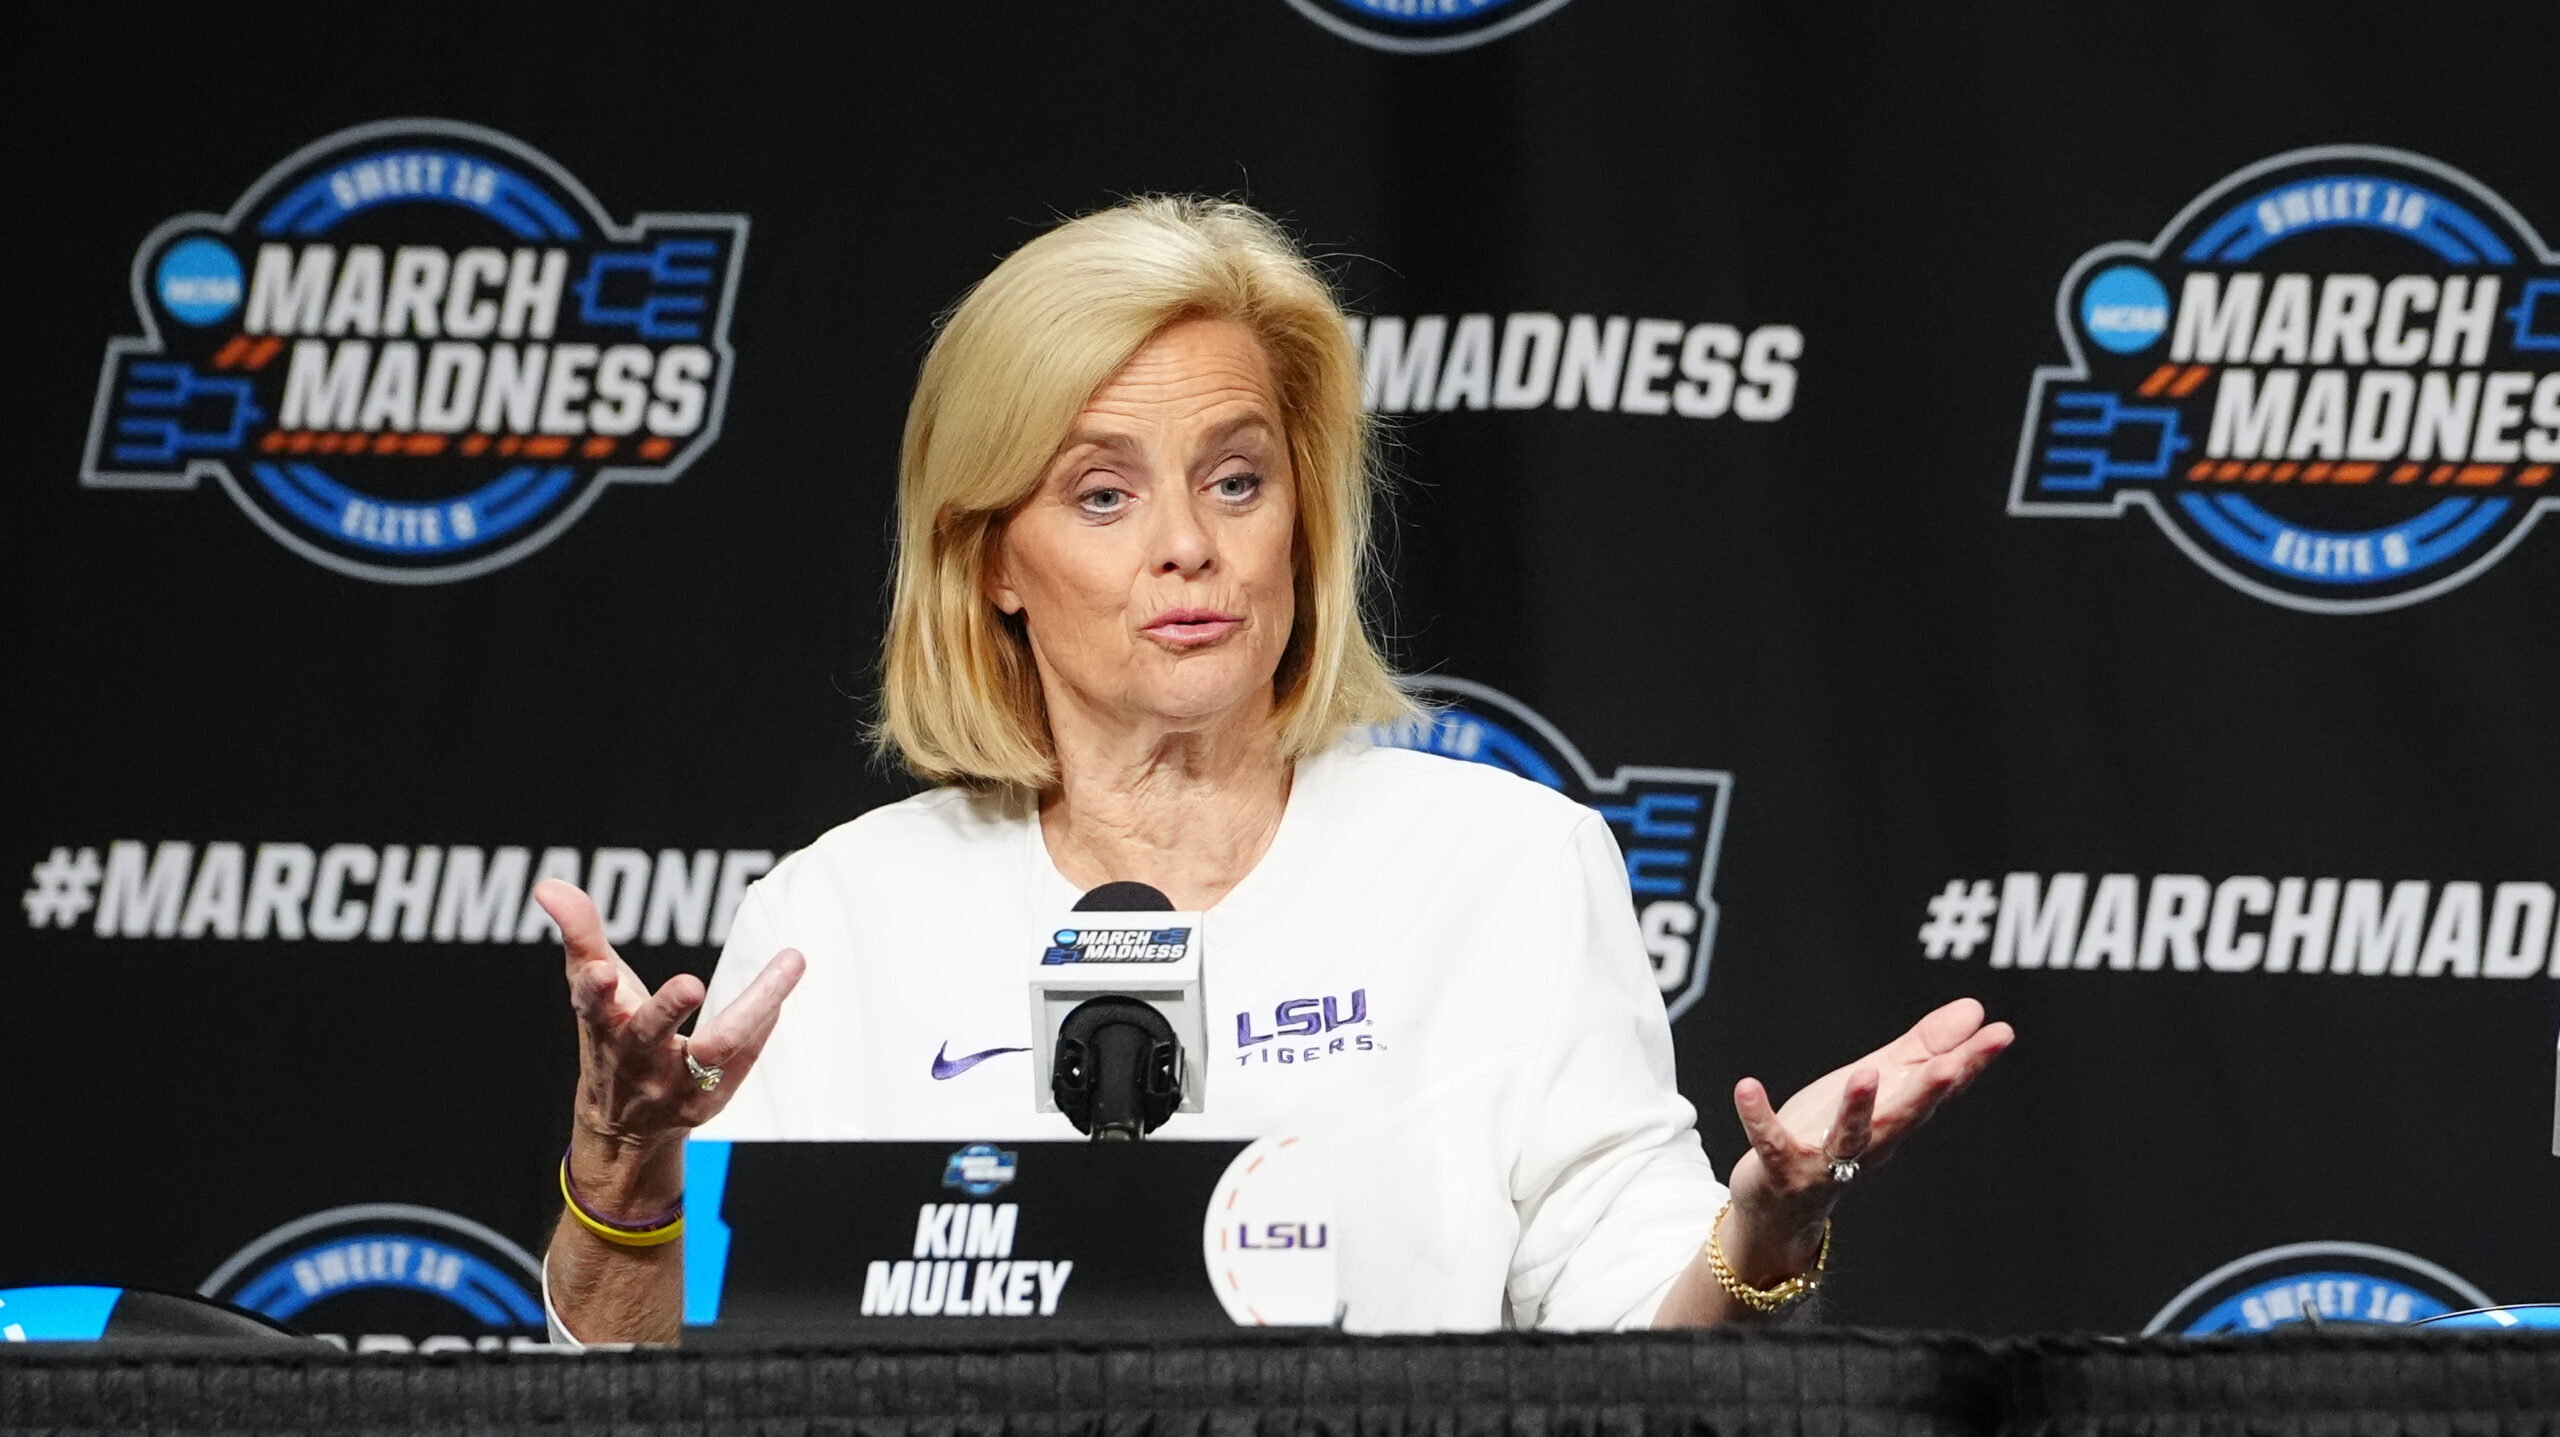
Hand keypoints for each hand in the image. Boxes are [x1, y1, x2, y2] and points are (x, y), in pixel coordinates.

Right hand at [537, 879, 804, 1163]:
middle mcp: (635, 1058)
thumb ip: (580, 933)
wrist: (624, 1126)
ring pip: (717, 1048)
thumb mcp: (592, 986)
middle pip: (649, 1034)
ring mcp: (674, 1084)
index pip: (591, 1007)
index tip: (601, 972)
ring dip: (753, 1009)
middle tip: (691, 984)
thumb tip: (547, 885)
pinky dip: (765, 1021)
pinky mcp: (709, 1099)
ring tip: (789, 964)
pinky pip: (744, 1057)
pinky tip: (784, 989)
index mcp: (601, 1026)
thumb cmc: (611, 1034)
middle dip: (667, 1007)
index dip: (594, 989)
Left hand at [1720, 998, 2012, 1281]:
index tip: (2001, 1033)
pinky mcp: (1781, 1170)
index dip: (1971, 1063)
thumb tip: (1975, 1011)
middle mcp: (1870, 1144)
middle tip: (1952, 1065)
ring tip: (1866, 1073)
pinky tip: (1747, 1087)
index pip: (1938, 1089)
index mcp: (1895, 1119)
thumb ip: (1922, 1049)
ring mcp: (1826, 1163)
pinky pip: (1770, 1143)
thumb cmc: (1831, 1136)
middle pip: (1904, 1117)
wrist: (1780, 1209)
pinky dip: (1758, 1118)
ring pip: (1849, 1138)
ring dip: (1858, 1108)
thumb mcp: (1878, 1087)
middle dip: (1928, 1093)